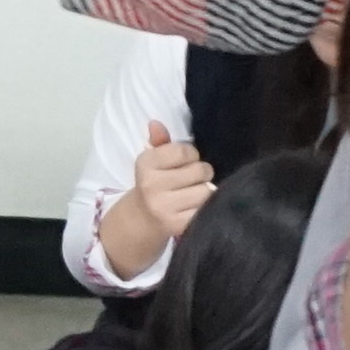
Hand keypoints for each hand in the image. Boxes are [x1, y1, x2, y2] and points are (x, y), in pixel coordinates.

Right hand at [98, 132, 215, 276]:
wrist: (143, 219)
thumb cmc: (155, 183)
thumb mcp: (153, 161)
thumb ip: (160, 142)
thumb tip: (156, 124)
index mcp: (145, 164)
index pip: (185, 151)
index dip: (191, 155)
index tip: (185, 162)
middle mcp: (151, 185)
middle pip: (199, 171)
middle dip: (201, 173)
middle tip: (192, 179)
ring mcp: (163, 207)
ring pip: (205, 191)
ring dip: (204, 191)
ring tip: (194, 193)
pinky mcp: (176, 225)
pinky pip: (205, 210)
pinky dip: (204, 208)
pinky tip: (193, 207)